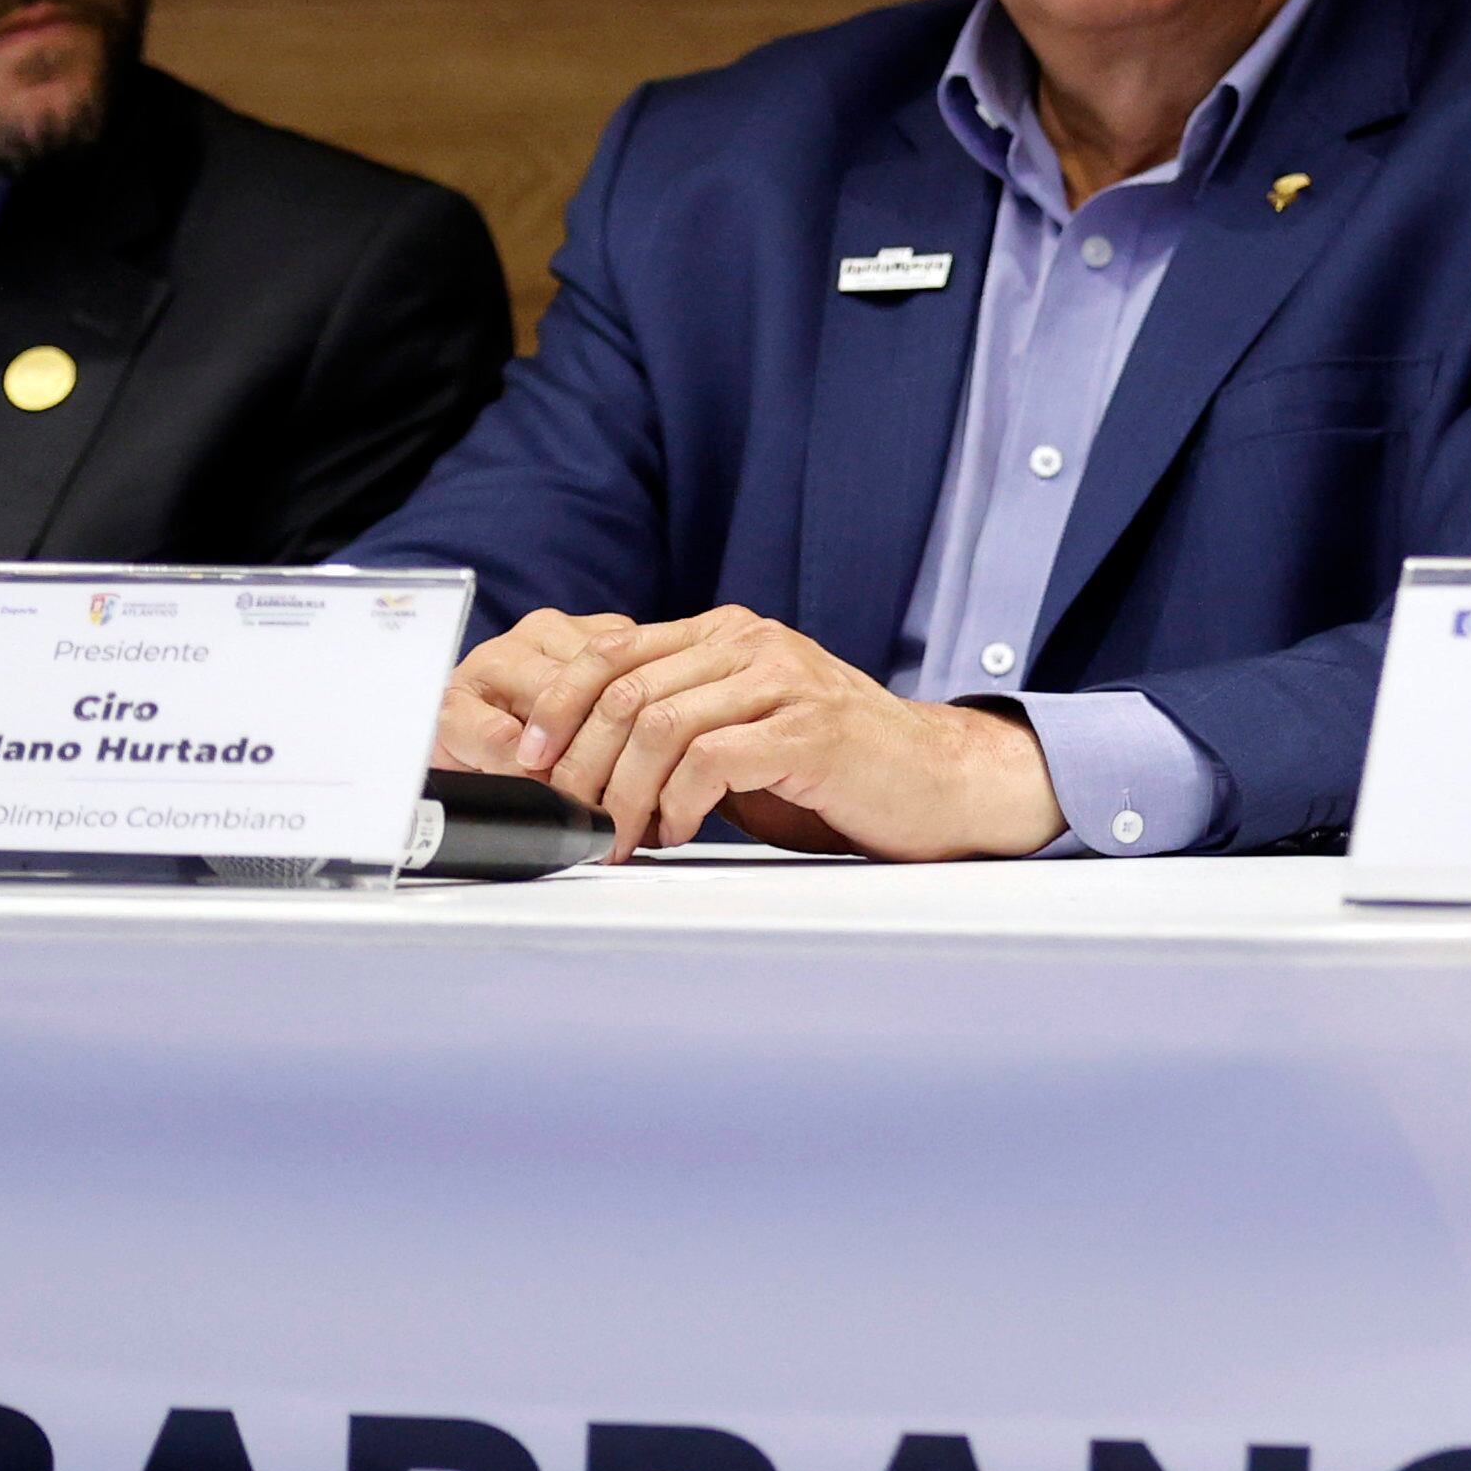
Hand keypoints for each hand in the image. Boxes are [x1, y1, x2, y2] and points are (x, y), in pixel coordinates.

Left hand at [435, 606, 1071, 861]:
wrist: (941, 781)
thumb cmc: (840, 768)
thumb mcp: (748, 730)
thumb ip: (684, 722)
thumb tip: (587, 762)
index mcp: (729, 633)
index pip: (611, 651)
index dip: (557, 707)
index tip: (529, 761)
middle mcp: (753, 642)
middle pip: (624, 689)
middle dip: (581, 763)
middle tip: (571, 817)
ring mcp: (785, 680)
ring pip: (659, 723)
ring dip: (624, 792)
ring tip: (623, 836)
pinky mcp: (811, 729)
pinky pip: (712, 760)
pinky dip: (679, 803)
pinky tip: (680, 830)